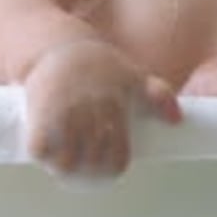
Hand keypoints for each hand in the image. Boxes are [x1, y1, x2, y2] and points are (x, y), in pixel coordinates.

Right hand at [24, 40, 180, 176]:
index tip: (102, 165)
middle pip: (91, 164)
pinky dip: (42, 153)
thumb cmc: (102, 65)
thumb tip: (178, 119)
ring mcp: (65, 115)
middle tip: (81, 164)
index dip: (110, 167)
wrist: (63, 47)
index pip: (117, 159)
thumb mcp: (134, 76)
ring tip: (62, 160)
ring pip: (65, 163)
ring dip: (63, 165)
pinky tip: (45, 146)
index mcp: (115, 110)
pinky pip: (39, 149)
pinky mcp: (40, 114)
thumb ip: (159, 97)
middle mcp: (91, 114)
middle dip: (87, 169)